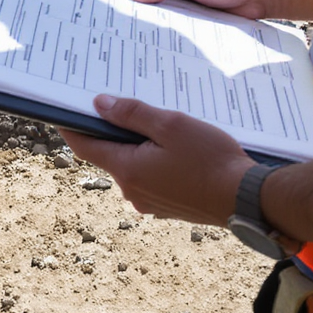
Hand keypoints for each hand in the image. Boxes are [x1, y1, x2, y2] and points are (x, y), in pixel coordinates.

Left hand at [58, 95, 257, 225]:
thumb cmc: (212, 160)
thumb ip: (132, 114)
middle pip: (110, 155)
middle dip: (116, 134)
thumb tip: (100, 105)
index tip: (64, 112)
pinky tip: (179, 153)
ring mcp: (148, 202)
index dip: (72, 128)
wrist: (248, 199)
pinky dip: (155, 164)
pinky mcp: (166, 207)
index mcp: (126, 170)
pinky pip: (151, 179)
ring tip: (164, 131)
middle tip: (131, 110)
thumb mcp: (171, 126)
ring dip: (140, 149)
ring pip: (132, 167)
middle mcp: (131, 190)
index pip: (84, 146)